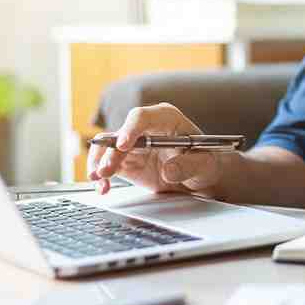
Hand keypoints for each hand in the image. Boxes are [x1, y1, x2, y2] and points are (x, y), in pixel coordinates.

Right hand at [87, 103, 222, 196]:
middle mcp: (144, 127)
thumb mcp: (205, 164)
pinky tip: (102, 188)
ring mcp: (132, 144)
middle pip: (120, 134)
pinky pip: (106, 165)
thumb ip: (190, 165)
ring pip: (106, 148)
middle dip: (111, 152)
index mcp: (165, 118)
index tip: (123, 144)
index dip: (131, 129)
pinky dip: (101, 176)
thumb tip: (170, 170)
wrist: (198, 177)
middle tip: (107, 170)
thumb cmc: (204, 162)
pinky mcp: (125, 161)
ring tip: (100, 180)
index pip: (142, 117)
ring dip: (99, 163)